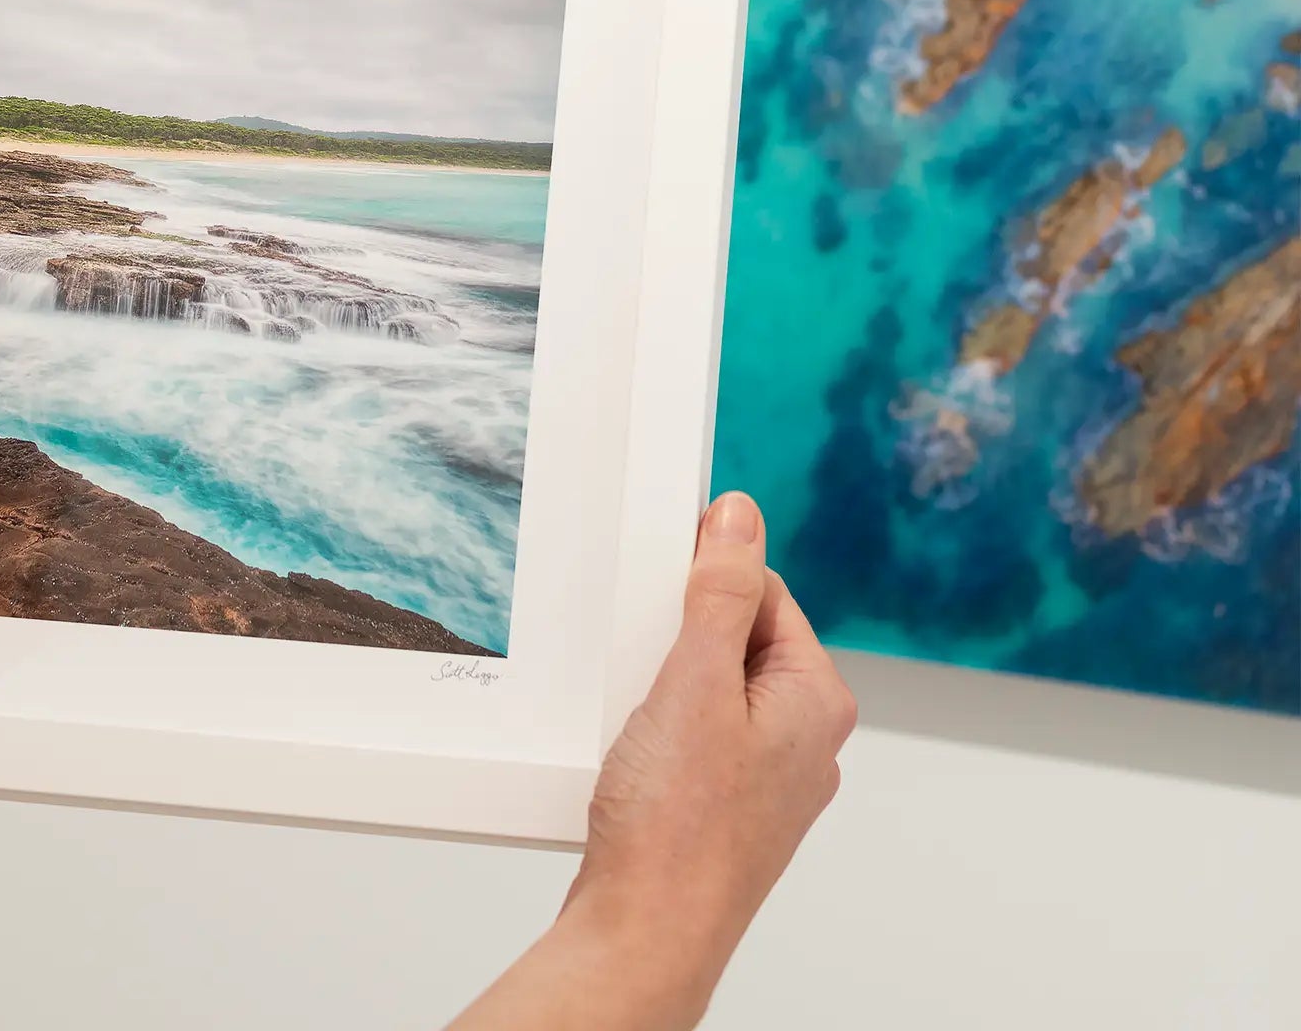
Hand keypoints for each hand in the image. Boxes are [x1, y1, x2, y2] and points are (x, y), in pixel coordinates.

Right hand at [450, 492, 854, 1029]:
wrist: (644, 933)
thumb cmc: (675, 825)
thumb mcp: (693, 682)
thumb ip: (721, 591)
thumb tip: (741, 516)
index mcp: (816, 701)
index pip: (766, 593)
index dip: (707, 582)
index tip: (658, 591)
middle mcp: (806, 740)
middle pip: (737, 640)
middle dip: (680, 640)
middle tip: (643, 668)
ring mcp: (768, 780)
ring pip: (711, 690)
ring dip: (664, 686)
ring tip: (635, 720)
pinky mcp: (728, 808)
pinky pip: (696, 737)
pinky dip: (658, 730)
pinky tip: (631, 754)